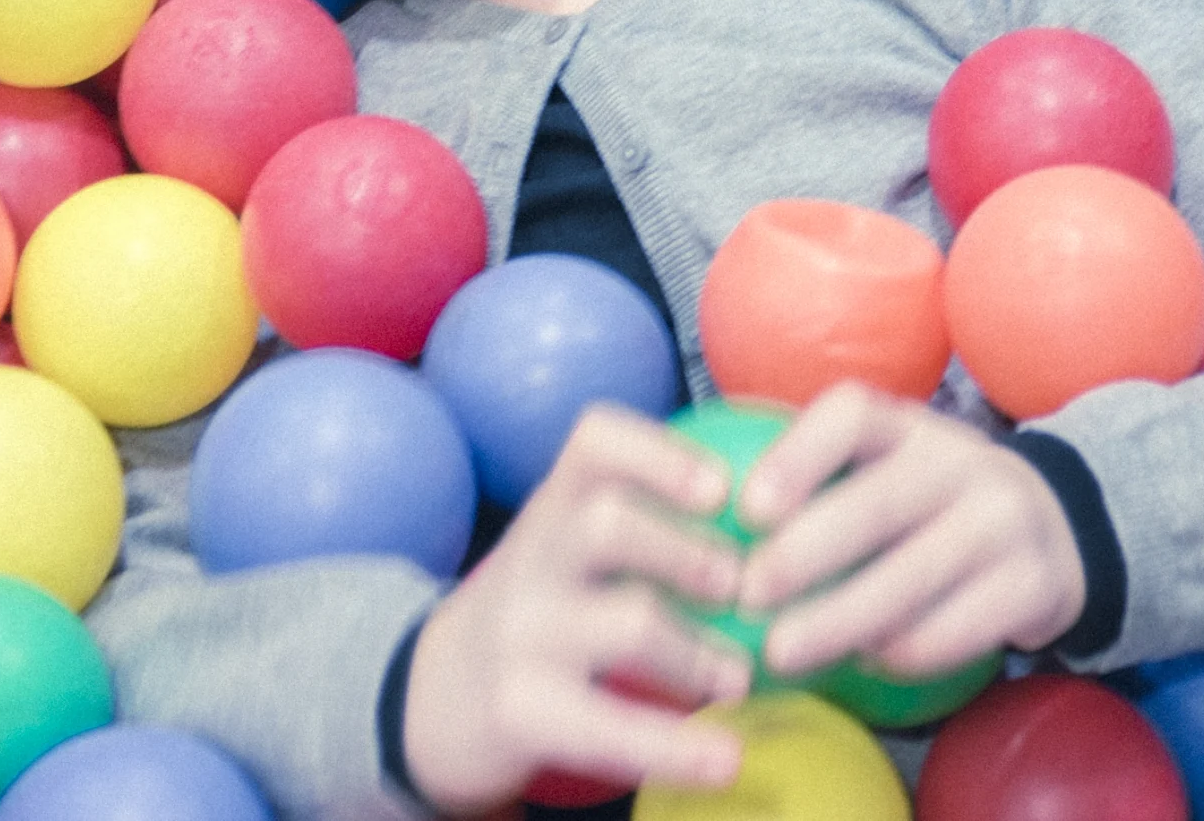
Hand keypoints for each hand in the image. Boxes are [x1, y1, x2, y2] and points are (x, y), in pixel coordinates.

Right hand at [398, 407, 756, 812]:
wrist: (431, 696)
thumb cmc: (536, 613)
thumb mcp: (564, 550)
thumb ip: (637, 524)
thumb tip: (772, 513)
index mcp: (551, 508)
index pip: (594, 444)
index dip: (660, 454)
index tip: (721, 487)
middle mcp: (531, 559)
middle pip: (607, 523)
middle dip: (688, 552)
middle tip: (747, 588)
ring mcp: (521, 635)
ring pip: (625, 624)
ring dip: (701, 652)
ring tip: (741, 679)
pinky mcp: (520, 710)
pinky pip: (607, 727)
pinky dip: (676, 747)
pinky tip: (726, 760)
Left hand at [733, 382, 1088, 683]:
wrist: (1059, 529)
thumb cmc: (931, 504)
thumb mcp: (889, 468)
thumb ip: (822, 483)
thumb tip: (707, 525)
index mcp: (909, 426)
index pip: (852, 416)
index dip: (797, 456)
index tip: (748, 507)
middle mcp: (962, 463)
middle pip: (877, 504)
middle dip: (805, 555)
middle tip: (746, 596)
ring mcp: (1005, 524)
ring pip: (913, 578)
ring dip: (841, 621)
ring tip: (784, 651)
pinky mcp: (1034, 586)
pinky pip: (955, 629)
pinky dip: (901, 652)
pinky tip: (865, 659)